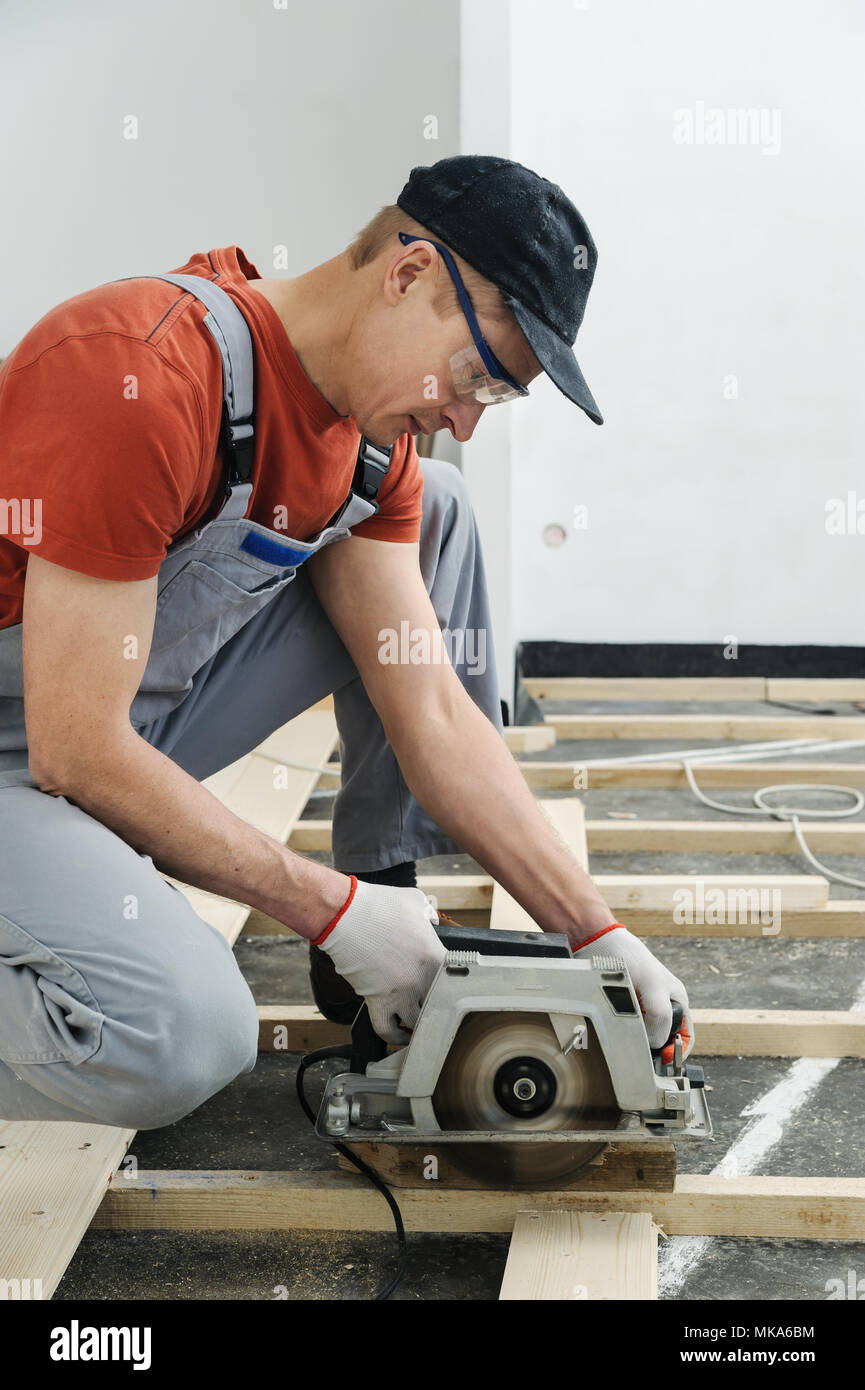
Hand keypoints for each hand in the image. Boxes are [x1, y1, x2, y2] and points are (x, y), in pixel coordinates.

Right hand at [313, 877, 444, 1043]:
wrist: (345, 914)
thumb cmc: (378, 904)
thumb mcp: (414, 901)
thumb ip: (428, 915)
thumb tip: (431, 920)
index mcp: (434, 956)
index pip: (454, 980)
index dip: (452, 985)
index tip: (449, 987)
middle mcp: (421, 979)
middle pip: (439, 1006)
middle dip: (439, 1007)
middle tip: (436, 1008)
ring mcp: (400, 992)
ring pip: (417, 1023)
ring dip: (419, 1025)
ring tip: (420, 1024)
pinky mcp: (377, 1001)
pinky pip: (388, 1030)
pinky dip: (395, 1037)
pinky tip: (400, 1036)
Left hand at [574, 924, 693, 1058]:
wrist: (599, 944)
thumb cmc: (631, 959)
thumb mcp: (653, 986)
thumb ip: (660, 1016)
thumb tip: (656, 1042)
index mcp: (676, 1000)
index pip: (685, 1037)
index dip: (676, 1052)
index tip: (663, 1062)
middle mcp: (662, 1005)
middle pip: (663, 1039)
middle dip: (654, 1048)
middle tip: (640, 1053)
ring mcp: (642, 1008)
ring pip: (644, 1036)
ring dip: (636, 1040)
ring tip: (627, 1037)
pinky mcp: (623, 1008)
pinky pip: (627, 1030)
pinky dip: (623, 1034)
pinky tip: (616, 1028)